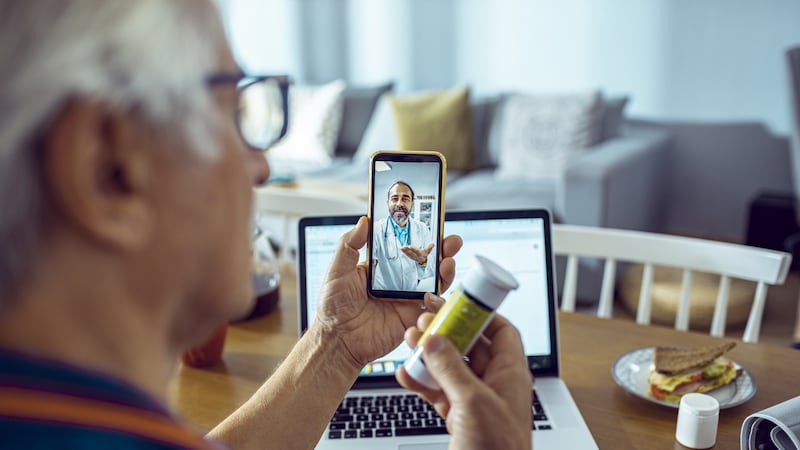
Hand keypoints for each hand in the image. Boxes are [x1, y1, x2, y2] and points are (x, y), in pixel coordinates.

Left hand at [314, 216, 462, 368]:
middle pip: (427, 262)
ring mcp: (407, 299)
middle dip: (443, 250)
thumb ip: (349, 245)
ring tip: (447, 262)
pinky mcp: (412, 318)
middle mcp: (399, 281)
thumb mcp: (337, 270)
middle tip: (451, 241)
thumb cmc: (333, 307)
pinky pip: (432, 308)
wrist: (337, 340)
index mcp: (383, 267)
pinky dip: (438, 300)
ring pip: (435, 282)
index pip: (406, 246)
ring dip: (446, 271)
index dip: (421, 235)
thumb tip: (363, 221)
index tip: (432, 224)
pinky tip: (434, 293)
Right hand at [396, 295, 532, 449]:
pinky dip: (421, 382)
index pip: (501, 331)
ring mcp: (476, 401)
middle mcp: (494, 384)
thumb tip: (435, 339)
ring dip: (429, 354)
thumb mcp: (474, 403)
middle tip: (423, 317)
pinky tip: (406, 374)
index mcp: (510, 374)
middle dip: (445, 331)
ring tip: (409, 340)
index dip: (480, 313)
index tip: (455, 302)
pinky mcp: (459, 417)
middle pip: (470, 346)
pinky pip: (439, 391)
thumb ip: (452, 368)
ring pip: (451, 367)